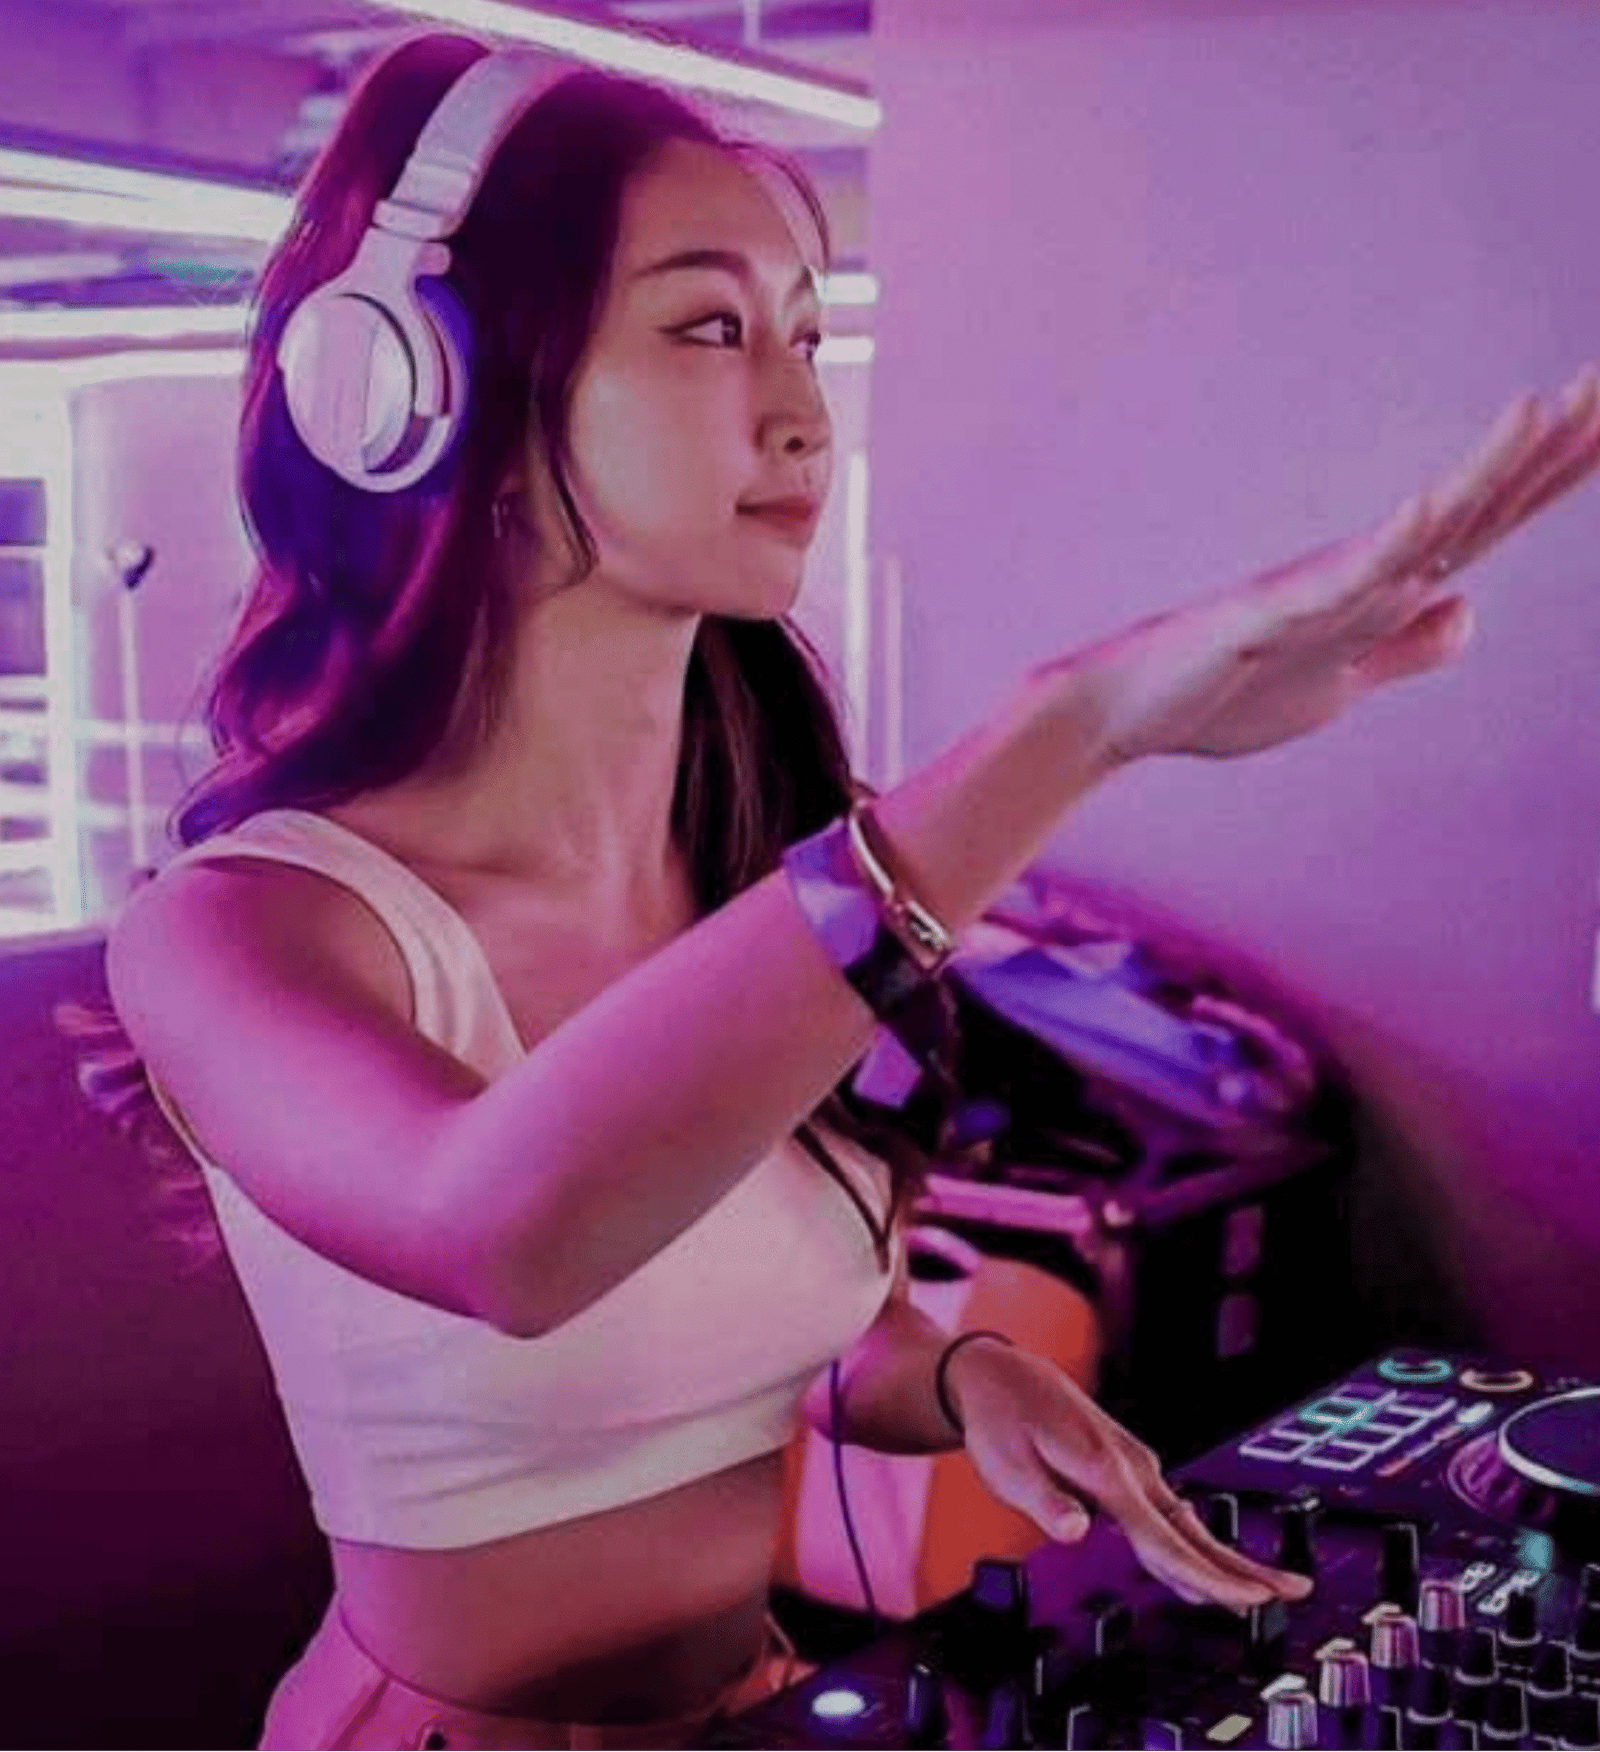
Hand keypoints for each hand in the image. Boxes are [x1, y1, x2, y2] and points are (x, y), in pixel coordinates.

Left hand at [943, 1336, 1312, 1612]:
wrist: (995, 1373)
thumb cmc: (997, 1420)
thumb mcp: (1005, 1466)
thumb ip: (1044, 1502)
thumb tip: (1076, 1532)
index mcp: (1106, 1472)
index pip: (1164, 1540)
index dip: (1208, 1576)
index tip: (1249, 1601)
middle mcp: (1129, 1467)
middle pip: (1192, 1530)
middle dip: (1243, 1566)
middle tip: (1294, 1591)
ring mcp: (1130, 1464)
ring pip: (1184, 1521)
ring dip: (1223, 1556)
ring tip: (1264, 1589)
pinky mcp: (1122, 1464)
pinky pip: (1166, 1511)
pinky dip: (1191, 1539)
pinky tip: (1201, 1560)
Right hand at [1065, 364, 1599, 763]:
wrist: (1127, 710)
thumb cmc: (1222, 694)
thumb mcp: (1340, 683)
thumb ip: (1403, 645)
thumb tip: (1468, 606)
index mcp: (1383, 589)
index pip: (1491, 522)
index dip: (1559, 474)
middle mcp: (1360, 574)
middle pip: (1475, 507)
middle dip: (1551, 450)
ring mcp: (1314, 592)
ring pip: (1417, 530)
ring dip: (1482, 472)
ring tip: (1545, 409)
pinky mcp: (1263, 620)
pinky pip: (1334, 584)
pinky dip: (1387, 546)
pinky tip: (1433, 507)